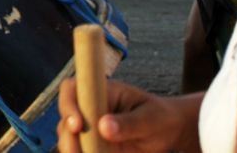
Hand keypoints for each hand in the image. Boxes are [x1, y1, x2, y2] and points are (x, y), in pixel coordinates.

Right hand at [57, 78, 201, 152]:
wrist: (170, 132)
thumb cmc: (161, 117)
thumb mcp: (151, 118)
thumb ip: (130, 123)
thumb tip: (104, 127)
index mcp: (100, 92)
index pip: (71, 90)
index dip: (68, 105)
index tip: (77, 125)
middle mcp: (90, 108)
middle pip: (66, 118)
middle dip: (68, 136)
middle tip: (78, 152)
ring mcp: (90, 128)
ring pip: (68, 138)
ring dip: (72, 150)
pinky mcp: (94, 145)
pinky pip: (80, 152)